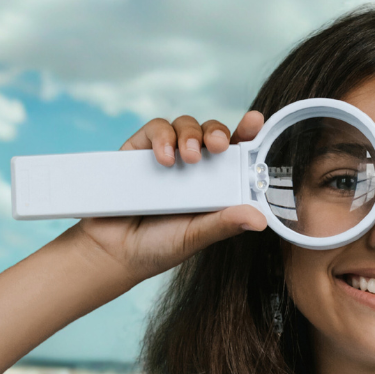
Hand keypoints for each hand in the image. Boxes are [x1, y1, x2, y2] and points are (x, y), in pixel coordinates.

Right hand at [75, 111, 267, 281]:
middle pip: (211, 133)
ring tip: (188, 158)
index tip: (254, 121)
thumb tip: (261, 219)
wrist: (113, 252)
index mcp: (213, 186)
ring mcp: (166, 156)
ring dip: (190, 135)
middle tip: (218, 145)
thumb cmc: (158, 247)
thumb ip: (224, 224)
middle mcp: (192, 168)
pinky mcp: (138, 151)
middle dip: (217, 132)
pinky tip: (163, 158)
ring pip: (185, 126)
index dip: (247, 135)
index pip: (235, 155)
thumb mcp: (196, 237)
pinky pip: (155, 129)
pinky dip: (162, 138)